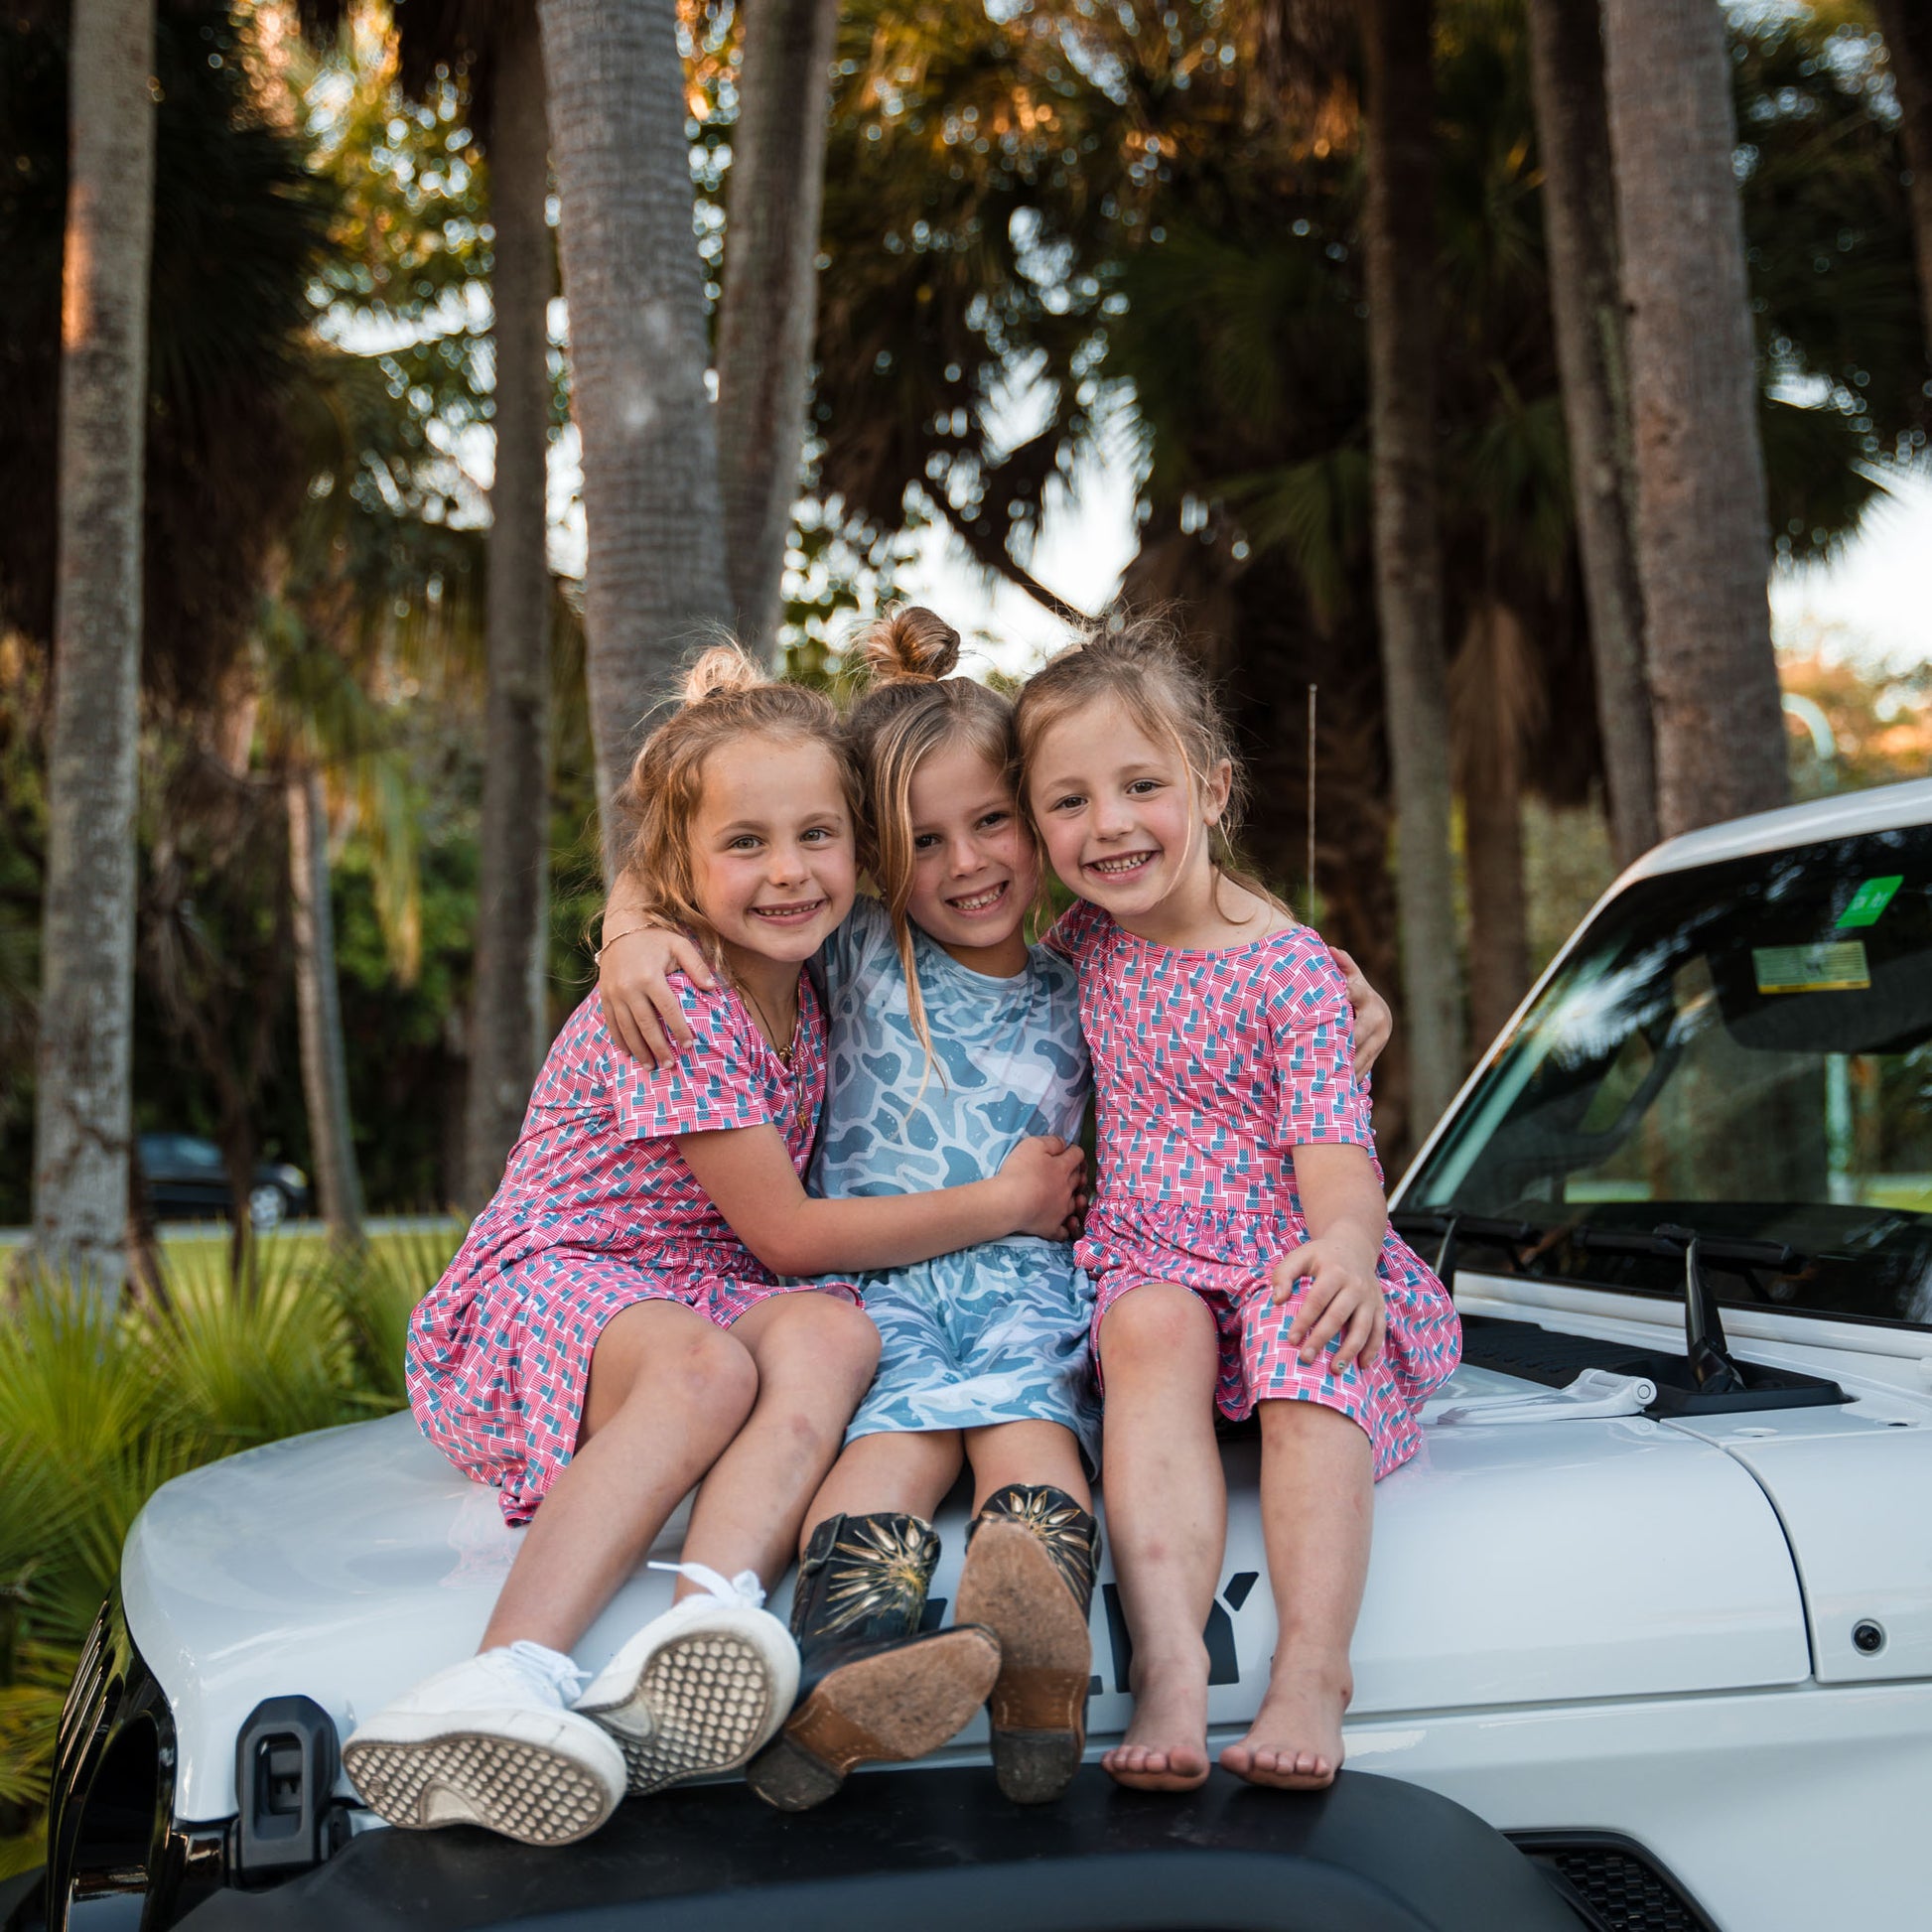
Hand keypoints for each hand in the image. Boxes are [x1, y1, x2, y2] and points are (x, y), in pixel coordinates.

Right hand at [598, 926, 713, 1068]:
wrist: (621, 928)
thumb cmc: (656, 938)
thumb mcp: (680, 945)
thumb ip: (697, 966)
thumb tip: (713, 988)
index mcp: (649, 976)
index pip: (667, 1009)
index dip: (678, 1029)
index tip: (689, 1045)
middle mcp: (629, 987)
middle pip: (645, 1024)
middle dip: (658, 1048)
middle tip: (670, 1066)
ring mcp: (613, 993)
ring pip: (626, 1028)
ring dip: (638, 1050)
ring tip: (650, 1067)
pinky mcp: (604, 995)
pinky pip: (611, 1023)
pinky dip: (620, 1040)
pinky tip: (628, 1053)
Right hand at [996, 1135, 1086, 1239]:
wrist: (1009, 1203)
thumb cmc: (1019, 1171)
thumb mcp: (1033, 1145)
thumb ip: (1052, 1142)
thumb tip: (1064, 1144)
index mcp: (1062, 1168)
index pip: (1077, 1155)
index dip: (1074, 1152)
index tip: (1069, 1152)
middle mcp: (1066, 1189)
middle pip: (1078, 1179)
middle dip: (1077, 1173)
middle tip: (1070, 1172)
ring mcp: (1061, 1210)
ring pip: (1075, 1204)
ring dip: (1075, 1199)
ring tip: (1071, 1197)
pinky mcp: (1052, 1227)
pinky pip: (1064, 1231)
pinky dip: (1066, 1228)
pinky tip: (1063, 1224)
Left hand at [1270, 1234, 1386, 1371]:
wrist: (1353, 1247)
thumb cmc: (1320, 1257)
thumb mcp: (1299, 1256)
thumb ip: (1284, 1274)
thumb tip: (1277, 1300)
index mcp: (1334, 1271)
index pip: (1317, 1299)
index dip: (1304, 1321)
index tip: (1291, 1340)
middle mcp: (1356, 1284)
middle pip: (1339, 1316)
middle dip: (1322, 1339)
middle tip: (1306, 1359)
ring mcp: (1370, 1297)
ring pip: (1363, 1327)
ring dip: (1349, 1350)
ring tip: (1334, 1370)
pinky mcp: (1380, 1306)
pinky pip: (1379, 1330)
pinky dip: (1373, 1349)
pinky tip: (1362, 1365)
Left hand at [1332, 948, 1391, 1079]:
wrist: (1377, 1011)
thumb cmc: (1354, 991)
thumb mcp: (1350, 977)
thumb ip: (1343, 965)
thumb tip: (1332, 949)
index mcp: (1367, 996)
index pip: (1355, 996)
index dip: (1345, 1000)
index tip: (1329, 1005)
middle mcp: (1379, 1017)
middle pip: (1355, 1035)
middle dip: (1338, 1046)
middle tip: (1315, 1056)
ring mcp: (1381, 1036)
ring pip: (1361, 1054)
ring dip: (1343, 1067)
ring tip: (1321, 1076)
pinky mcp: (1379, 1051)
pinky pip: (1365, 1066)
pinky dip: (1350, 1075)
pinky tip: (1334, 1084)